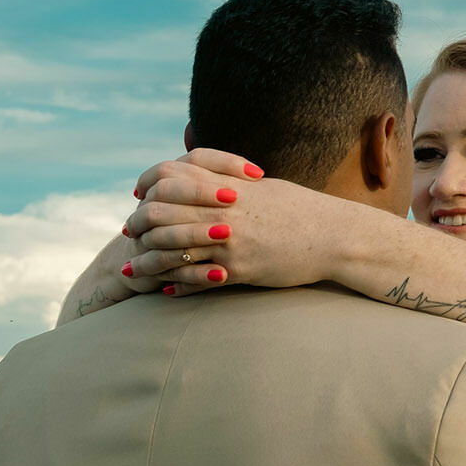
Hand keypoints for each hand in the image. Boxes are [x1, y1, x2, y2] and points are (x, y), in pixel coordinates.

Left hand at [125, 148, 356, 296]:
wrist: (335, 236)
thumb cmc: (301, 209)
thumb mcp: (263, 187)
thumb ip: (229, 180)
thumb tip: (204, 178)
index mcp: (228, 185)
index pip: (169, 175)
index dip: (148, 183)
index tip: (140, 194)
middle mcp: (223, 211)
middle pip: (160, 212)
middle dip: (138, 223)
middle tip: (130, 232)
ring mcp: (229, 242)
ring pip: (171, 251)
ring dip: (147, 261)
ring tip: (133, 270)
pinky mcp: (240, 269)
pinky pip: (196, 281)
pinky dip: (177, 286)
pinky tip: (166, 289)